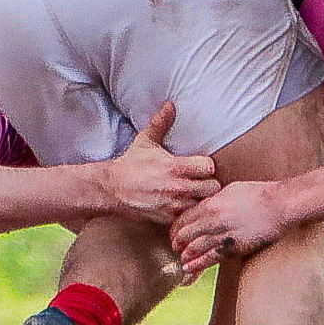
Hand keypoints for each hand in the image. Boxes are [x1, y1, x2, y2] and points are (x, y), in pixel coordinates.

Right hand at [101, 102, 220, 222]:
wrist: (111, 189)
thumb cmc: (131, 164)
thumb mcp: (145, 141)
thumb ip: (160, 123)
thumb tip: (170, 105)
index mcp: (175, 166)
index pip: (209, 167)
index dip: (207, 167)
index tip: (200, 167)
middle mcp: (177, 187)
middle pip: (212, 188)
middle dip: (208, 184)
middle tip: (201, 183)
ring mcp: (173, 205)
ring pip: (203, 205)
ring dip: (200, 200)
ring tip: (194, 196)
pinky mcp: (167, 219)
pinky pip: (188, 218)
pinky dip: (188, 214)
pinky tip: (183, 207)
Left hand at [171, 180, 288, 277]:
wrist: (280, 205)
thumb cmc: (260, 194)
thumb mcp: (231, 190)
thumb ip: (214, 200)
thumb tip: (205, 206)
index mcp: (211, 204)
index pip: (183, 219)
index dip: (175, 229)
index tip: (175, 234)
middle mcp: (213, 220)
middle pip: (184, 235)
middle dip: (177, 243)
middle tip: (176, 248)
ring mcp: (222, 235)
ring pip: (193, 249)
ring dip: (184, 256)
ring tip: (182, 260)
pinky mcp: (233, 248)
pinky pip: (209, 259)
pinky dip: (196, 265)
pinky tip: (188, 268)